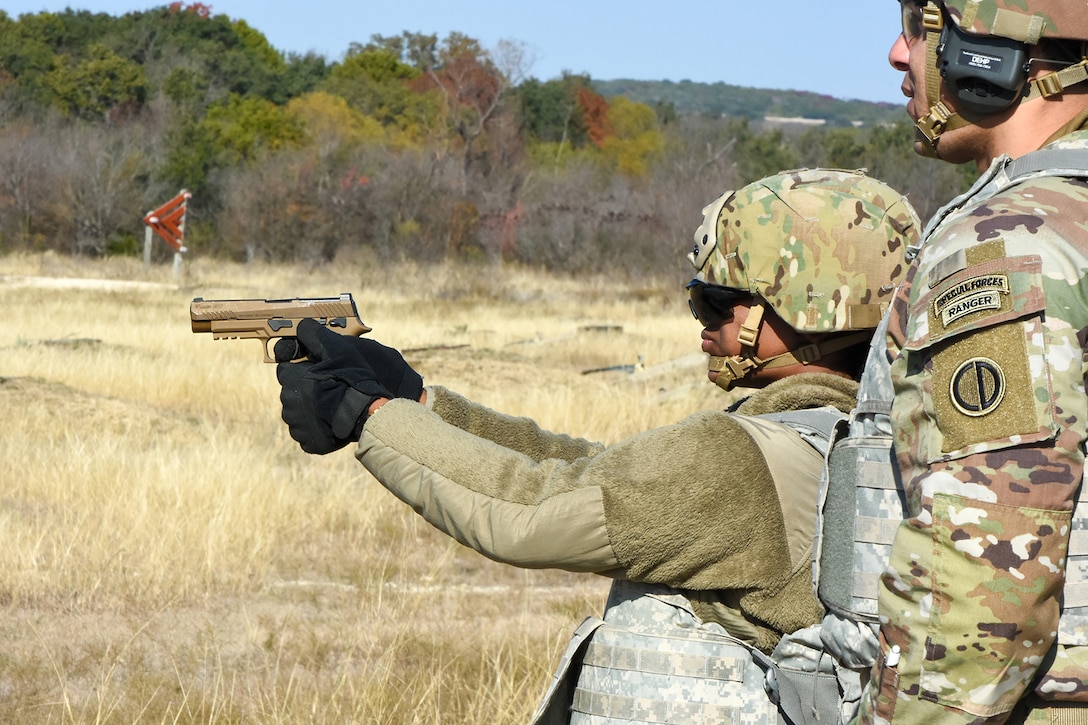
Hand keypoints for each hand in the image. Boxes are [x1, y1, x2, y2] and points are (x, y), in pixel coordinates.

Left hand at [275, 320, 422, 453]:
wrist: (367, 413)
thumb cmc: (352, 380)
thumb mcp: (336, 349)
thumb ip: (314, 335)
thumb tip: (301, 326)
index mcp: (292, 380)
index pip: (285, 370)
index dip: (300, 370)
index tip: (316, 372)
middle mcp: (289, 403)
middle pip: (291, 392)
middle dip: (304, 390)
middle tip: (328, 389)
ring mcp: (297, 425)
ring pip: (298, 414)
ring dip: (310, 409)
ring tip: (332, 407)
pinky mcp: (308, 442)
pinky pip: (307, 433)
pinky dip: (316, 428)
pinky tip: (331, 422)